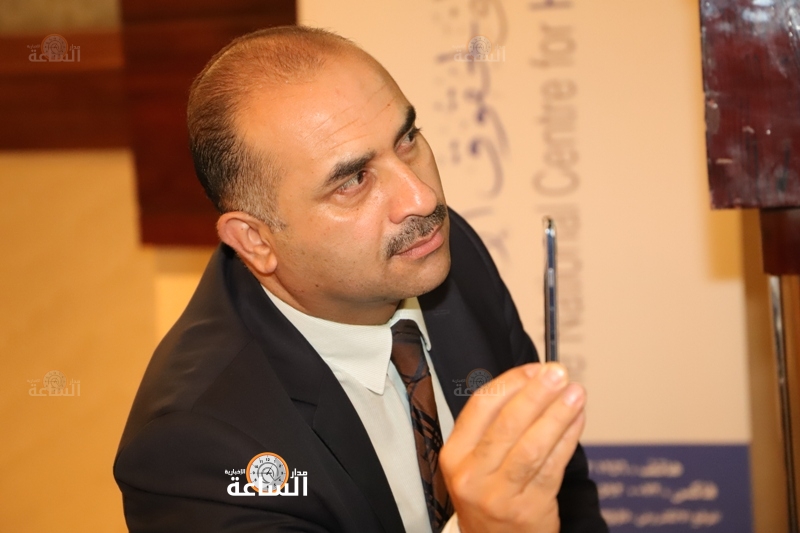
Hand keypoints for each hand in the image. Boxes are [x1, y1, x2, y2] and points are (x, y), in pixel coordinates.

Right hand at [439, 363, 585, 532]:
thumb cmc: (488, 493)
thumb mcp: (474, 461)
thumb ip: (494, 425)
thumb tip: (533, 381)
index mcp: (454, 454)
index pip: (481, 407)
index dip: (510, 383)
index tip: (534, 368)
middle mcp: (472, 474)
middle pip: (507, 424)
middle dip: (536, 394)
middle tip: (558, 373)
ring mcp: (499, 495)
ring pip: (532, 446)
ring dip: (557, 415)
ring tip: (575, 393)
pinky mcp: (529, 509)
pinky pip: (552, 467)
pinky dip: (567, 440)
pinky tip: (577, 420)